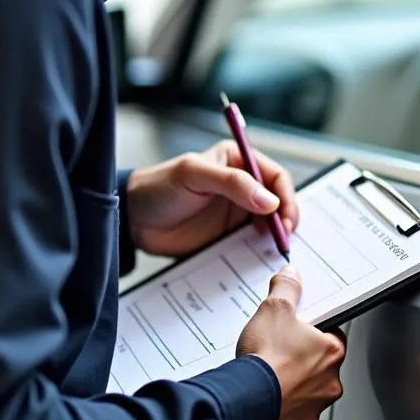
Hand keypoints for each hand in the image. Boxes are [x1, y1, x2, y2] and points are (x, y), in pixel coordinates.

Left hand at [126, 141, 298, 257]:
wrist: (133, 220)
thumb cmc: (159, 187)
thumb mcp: (194, 176)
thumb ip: (233, 183)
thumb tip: (270, 201)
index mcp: (238, 161)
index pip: (275, 176)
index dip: (285, 196)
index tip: (285, 218)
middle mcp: (242, 186)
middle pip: (278, 202)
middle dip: (286, 219)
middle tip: (283, 238)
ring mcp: (236, 212)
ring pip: (268, 224)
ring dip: (275, 237)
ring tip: (275, 250)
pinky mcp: (227, 236)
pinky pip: (250, 244)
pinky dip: (259, 252)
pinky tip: (259, 258)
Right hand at [236, 266, 345, 419]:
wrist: (244, 399)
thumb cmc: (266, 358)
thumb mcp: (275, 308)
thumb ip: (287, 288)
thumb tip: (291, 275)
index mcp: (331, 354)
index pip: (333, 337)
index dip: (315, 331)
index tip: (300, 330)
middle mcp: (328, 385)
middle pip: (319, 367)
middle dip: (301, 360)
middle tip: (279, 351)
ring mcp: (310, 410)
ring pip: (304, 394)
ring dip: (290, 386)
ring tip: (267, 374)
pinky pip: (286, 417)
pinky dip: (276, 410)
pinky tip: (261, 397)